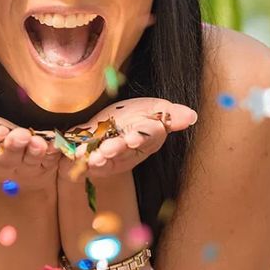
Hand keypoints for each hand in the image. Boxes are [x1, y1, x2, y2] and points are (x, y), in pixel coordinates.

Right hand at [0, 105, 60, 189]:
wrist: (5, 146)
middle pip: (5, 160)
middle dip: (13, 148)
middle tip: (19, 136)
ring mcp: (20, 168)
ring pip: (28, 162)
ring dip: (34, 152)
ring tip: (38, 142)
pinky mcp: (39, 166)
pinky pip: (48, 161)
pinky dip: (53, 154)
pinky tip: (56, 145)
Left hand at [56, 97, 197, 183]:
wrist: (111, 123)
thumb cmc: (135, 115)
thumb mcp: (155, 108)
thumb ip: (170, 114)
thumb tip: (192, 115)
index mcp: (149, 134)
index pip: (148, 135)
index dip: (141, 137)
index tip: (133, 138)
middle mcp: (132, 148)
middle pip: (125, 148)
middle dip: (116, 148)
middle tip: (107, 148)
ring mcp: (114, 157)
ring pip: (107, 157)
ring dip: (98, 157)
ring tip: (91, 156)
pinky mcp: (98, 162)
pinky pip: (90, 162)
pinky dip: (83, 160)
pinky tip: (77, 156)